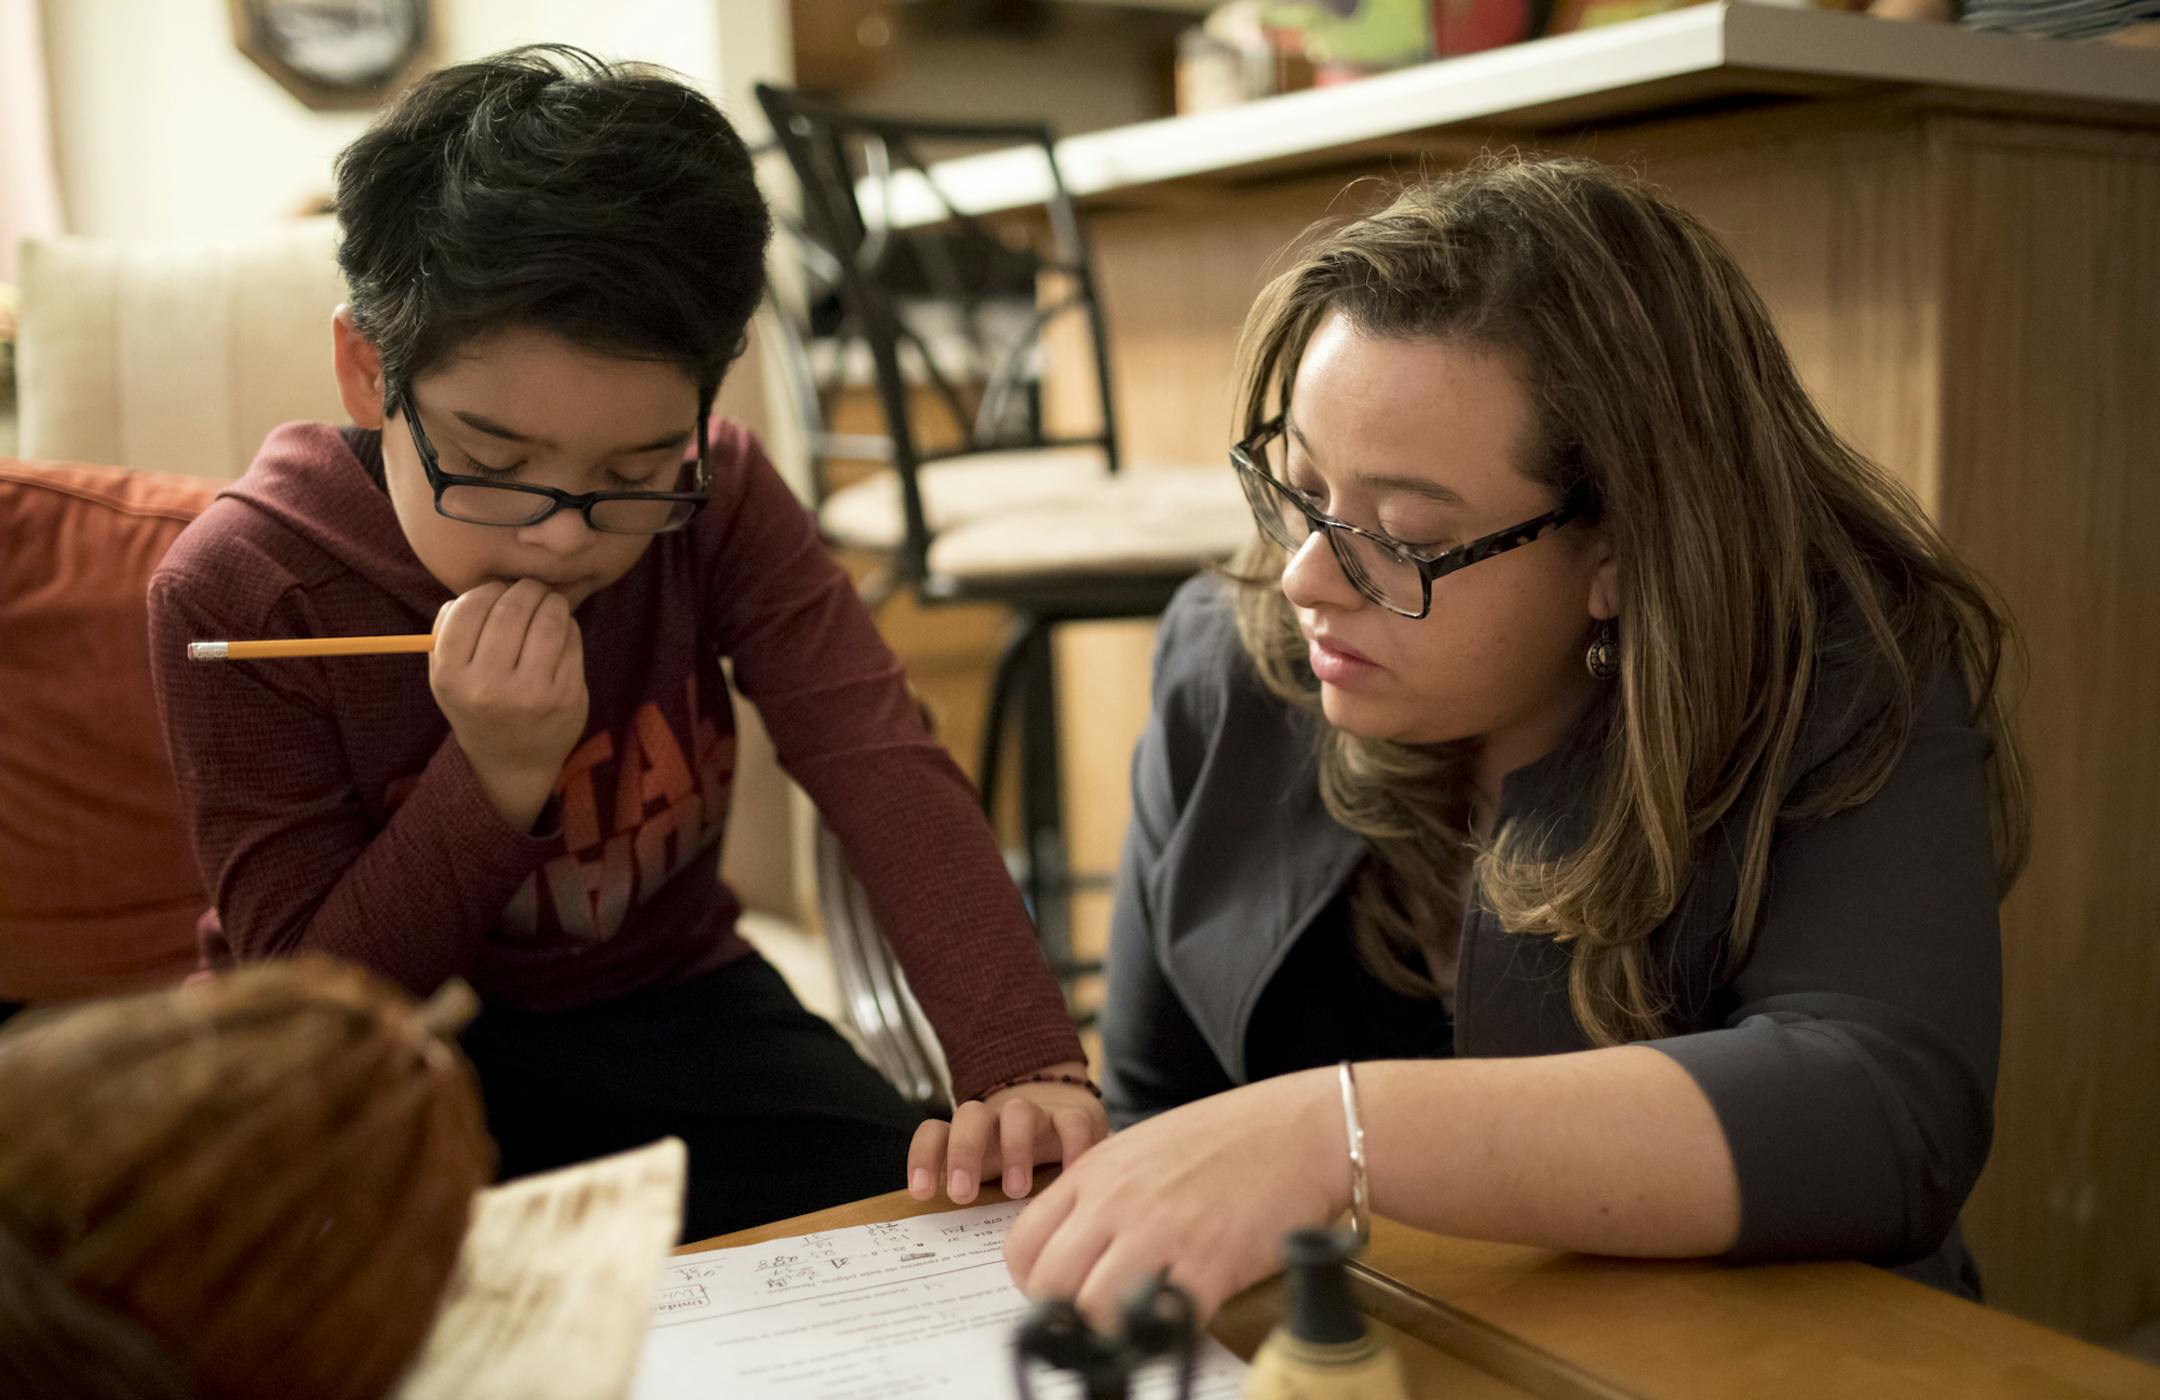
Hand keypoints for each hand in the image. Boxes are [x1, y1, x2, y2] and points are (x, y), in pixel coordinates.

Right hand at [429, 579, 588, 829]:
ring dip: (550, 600)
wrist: (512, 761)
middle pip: (511, 610)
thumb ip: (448, 630)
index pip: (469, 609)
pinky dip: (567, 625)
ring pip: (547, 620)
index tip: (497, 589)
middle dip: (524, 589)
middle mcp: (488, 687)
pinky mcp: (566, 696)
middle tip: (530, 587)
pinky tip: (560, 628)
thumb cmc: (477, 704)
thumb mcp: (446, 675)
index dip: (487, 589)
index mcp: (451, 677)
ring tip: (547, 601)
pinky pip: (571, 640)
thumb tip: (477, 586)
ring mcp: (531, 694)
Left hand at [907, 1061, 1107, 1204]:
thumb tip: (953, 1256)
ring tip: (1015, 1191)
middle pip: (971, 1116)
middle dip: (963, 1152)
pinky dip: (1071, 1145)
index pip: (934, 1133)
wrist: (1065, 1130)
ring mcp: (1034, 1116)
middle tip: (962, 1195)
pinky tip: (1070, 1175)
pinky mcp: (1070, 1118)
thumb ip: (974, 1206)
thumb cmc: (1017, 1169)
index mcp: (969, 1139)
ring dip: (1014, 1148)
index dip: (923, 1158)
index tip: (923, 1193)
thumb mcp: (990, 1185)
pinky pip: (1071, 1122)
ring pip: (1018, 1113)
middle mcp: (997, 1121)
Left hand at [1002, 1069, 1346, 1330]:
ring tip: (1134, 1326)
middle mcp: (1116, 1200)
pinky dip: (1160, 1335)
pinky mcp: (1207, 1264)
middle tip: (1096, 1320)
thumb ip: (1106, 1193)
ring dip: (1107, 1331)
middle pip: (1048, 1284)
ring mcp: (1159, 1232)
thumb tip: (1080, 1249)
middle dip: (1063, 1315)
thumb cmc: (1232, 1138)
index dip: (1034, 1284)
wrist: (1303, 1129)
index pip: (1022, 1244)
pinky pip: (1158, 1321)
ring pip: (1090, 1310)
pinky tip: (1177, 1321)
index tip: (1060, 1296)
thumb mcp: (1146, 1149)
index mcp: (1096, 1171)